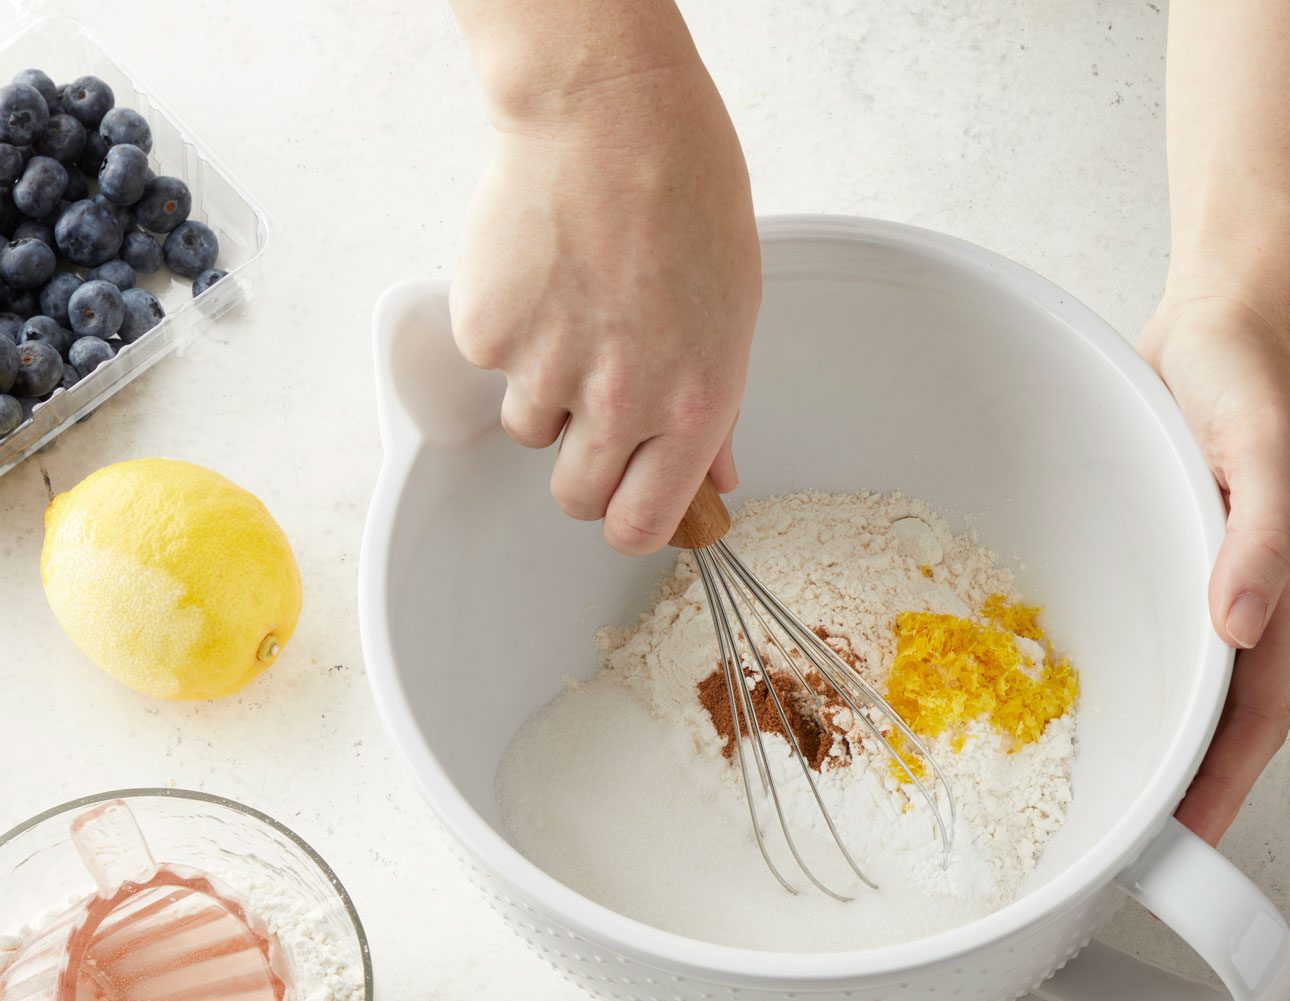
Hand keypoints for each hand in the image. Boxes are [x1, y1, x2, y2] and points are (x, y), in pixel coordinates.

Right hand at [449, 66, 760, 553]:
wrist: (608, 118)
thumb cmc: (684, 193)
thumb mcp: (733, 311)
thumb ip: (717, 407)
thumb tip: (715, 470)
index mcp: (692, 404)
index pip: (642, 523)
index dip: (631, 521)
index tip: (627, 507)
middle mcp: (619, 401)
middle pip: (575, 498)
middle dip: (584, 469)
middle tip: (596, 411)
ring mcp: (545, 371)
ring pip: (529, 429)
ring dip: (545, 393)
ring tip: (576, 314)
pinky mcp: (487, 334)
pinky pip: (492, 366)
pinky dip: (510, 335)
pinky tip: (543, 278)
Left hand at [1138, 295, 1289, 844]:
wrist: (1224, 322)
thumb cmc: (1249, 380)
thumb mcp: (1264, 449)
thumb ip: (1265, 537)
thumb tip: (1243, 627)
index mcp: (1289, 592)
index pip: (1261, 715)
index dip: (1226, 785)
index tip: (1186, 844)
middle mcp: (1260, 601)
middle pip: (1232, 719)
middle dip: (1196, 787)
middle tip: (1136, 843)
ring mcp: (1223, 583)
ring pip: (1202, 687)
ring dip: (1171, 743)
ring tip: (1120, 791)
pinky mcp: (1185, 558)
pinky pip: (1173, 640)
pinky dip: (1151, 682)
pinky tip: (1114, 697)